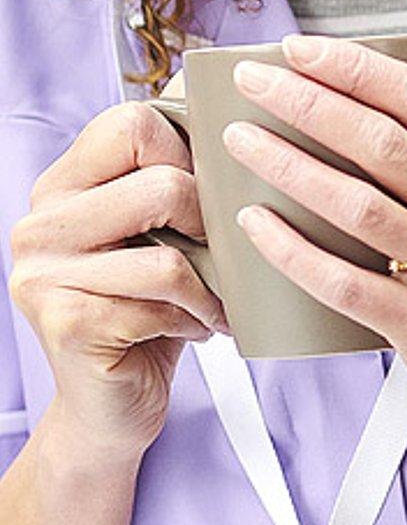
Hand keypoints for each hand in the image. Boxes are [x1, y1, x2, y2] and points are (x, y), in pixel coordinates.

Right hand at [9, 102, 231, 461]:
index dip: (191, 150)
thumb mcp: (161, 230)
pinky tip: (192, 329)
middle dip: (213, 225)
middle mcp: (39, 223)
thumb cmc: (154, 305)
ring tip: (211, 300)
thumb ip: (177, 174)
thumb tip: (249, 117)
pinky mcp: (64, 323)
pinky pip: (163, 304)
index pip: (133, 121)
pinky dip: (195, 319)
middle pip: (164, 185)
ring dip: (210, 286)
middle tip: (220, 255)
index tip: (210, 190)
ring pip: (169, 253)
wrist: (111, 407)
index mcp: (63, 184)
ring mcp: (42, 275)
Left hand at [226, 3, 406, 423]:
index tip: (299, 49)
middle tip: (252, 84)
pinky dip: (296, 253)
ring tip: (239, 142)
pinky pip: (348, 283)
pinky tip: (255, 226)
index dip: (358, 69)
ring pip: (361, 208)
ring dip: (292, 170)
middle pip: (385, 145)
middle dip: (310, 106)